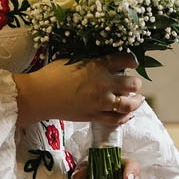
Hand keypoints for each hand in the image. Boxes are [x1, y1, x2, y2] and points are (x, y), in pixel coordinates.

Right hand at [13, 55, 142, 128]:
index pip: (125, 60)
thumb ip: (92, 60)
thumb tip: (104, 59)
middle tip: (133, 83)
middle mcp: (104, 83)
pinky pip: (117, 119)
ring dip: (136, 101)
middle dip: (135, 83)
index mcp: (98, 65)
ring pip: (129, 104)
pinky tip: (128, 114)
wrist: (40, 95)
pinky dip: (125, 117)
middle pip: (132, 84)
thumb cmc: (52, 73)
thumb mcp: (73, 58)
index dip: (131, 61)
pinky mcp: (95, 116)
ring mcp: (101, 102)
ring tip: (137, 99)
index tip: (131, 63)